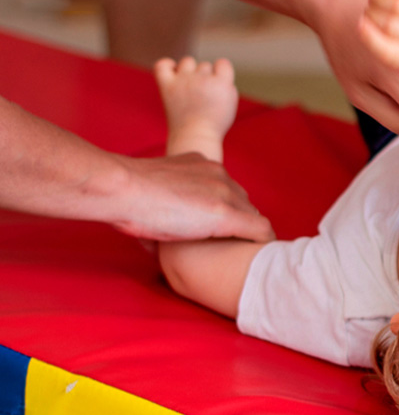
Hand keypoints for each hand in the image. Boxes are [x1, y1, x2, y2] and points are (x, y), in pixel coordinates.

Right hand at [113, 152, 274, 241]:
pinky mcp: (226, 214)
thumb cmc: (126, 195)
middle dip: (237, 221)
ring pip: (251, 215)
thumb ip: (165, 198)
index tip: (216, 227)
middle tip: (230, 243)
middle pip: (242, 201)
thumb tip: (157, 232)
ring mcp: (223, 193)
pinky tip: (261, 251)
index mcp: (200, 163)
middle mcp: (217, 174)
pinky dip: (262, 240)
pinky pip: (259, 229)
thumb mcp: (153, 187)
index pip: (224, 188)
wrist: (121, 189)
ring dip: (248, 233)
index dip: (222, 210)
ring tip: (246, 251)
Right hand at [358, 0, 398, 68]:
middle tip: (370, 9)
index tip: (360, 24)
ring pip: (397, 5)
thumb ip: (372, 36)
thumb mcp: (383, 35)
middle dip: (372, 14)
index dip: (371, 38)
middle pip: (389, 25)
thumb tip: (363, 25)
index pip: (389, 53)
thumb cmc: (395, 20)